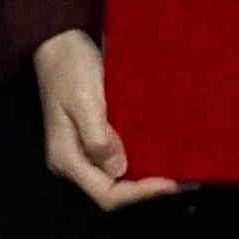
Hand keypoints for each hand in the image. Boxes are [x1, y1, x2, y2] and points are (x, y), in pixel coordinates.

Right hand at [31, 30, 177, 213]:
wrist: (59, 43)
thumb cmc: (70, 69)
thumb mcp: (85, 101)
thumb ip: (98, 138)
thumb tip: (118, 169)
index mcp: (67, 158)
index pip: (106, 194)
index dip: (139, 195)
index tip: (169, 184)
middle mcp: (73, 162)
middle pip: (111, 191)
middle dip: (145, 191)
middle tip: (180, 180)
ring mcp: (82, 152)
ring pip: (116, 179)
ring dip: (145, 178)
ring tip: (176, 171)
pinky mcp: (92, 140)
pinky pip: (116, 160)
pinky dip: (139, 162)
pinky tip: (160, 156)